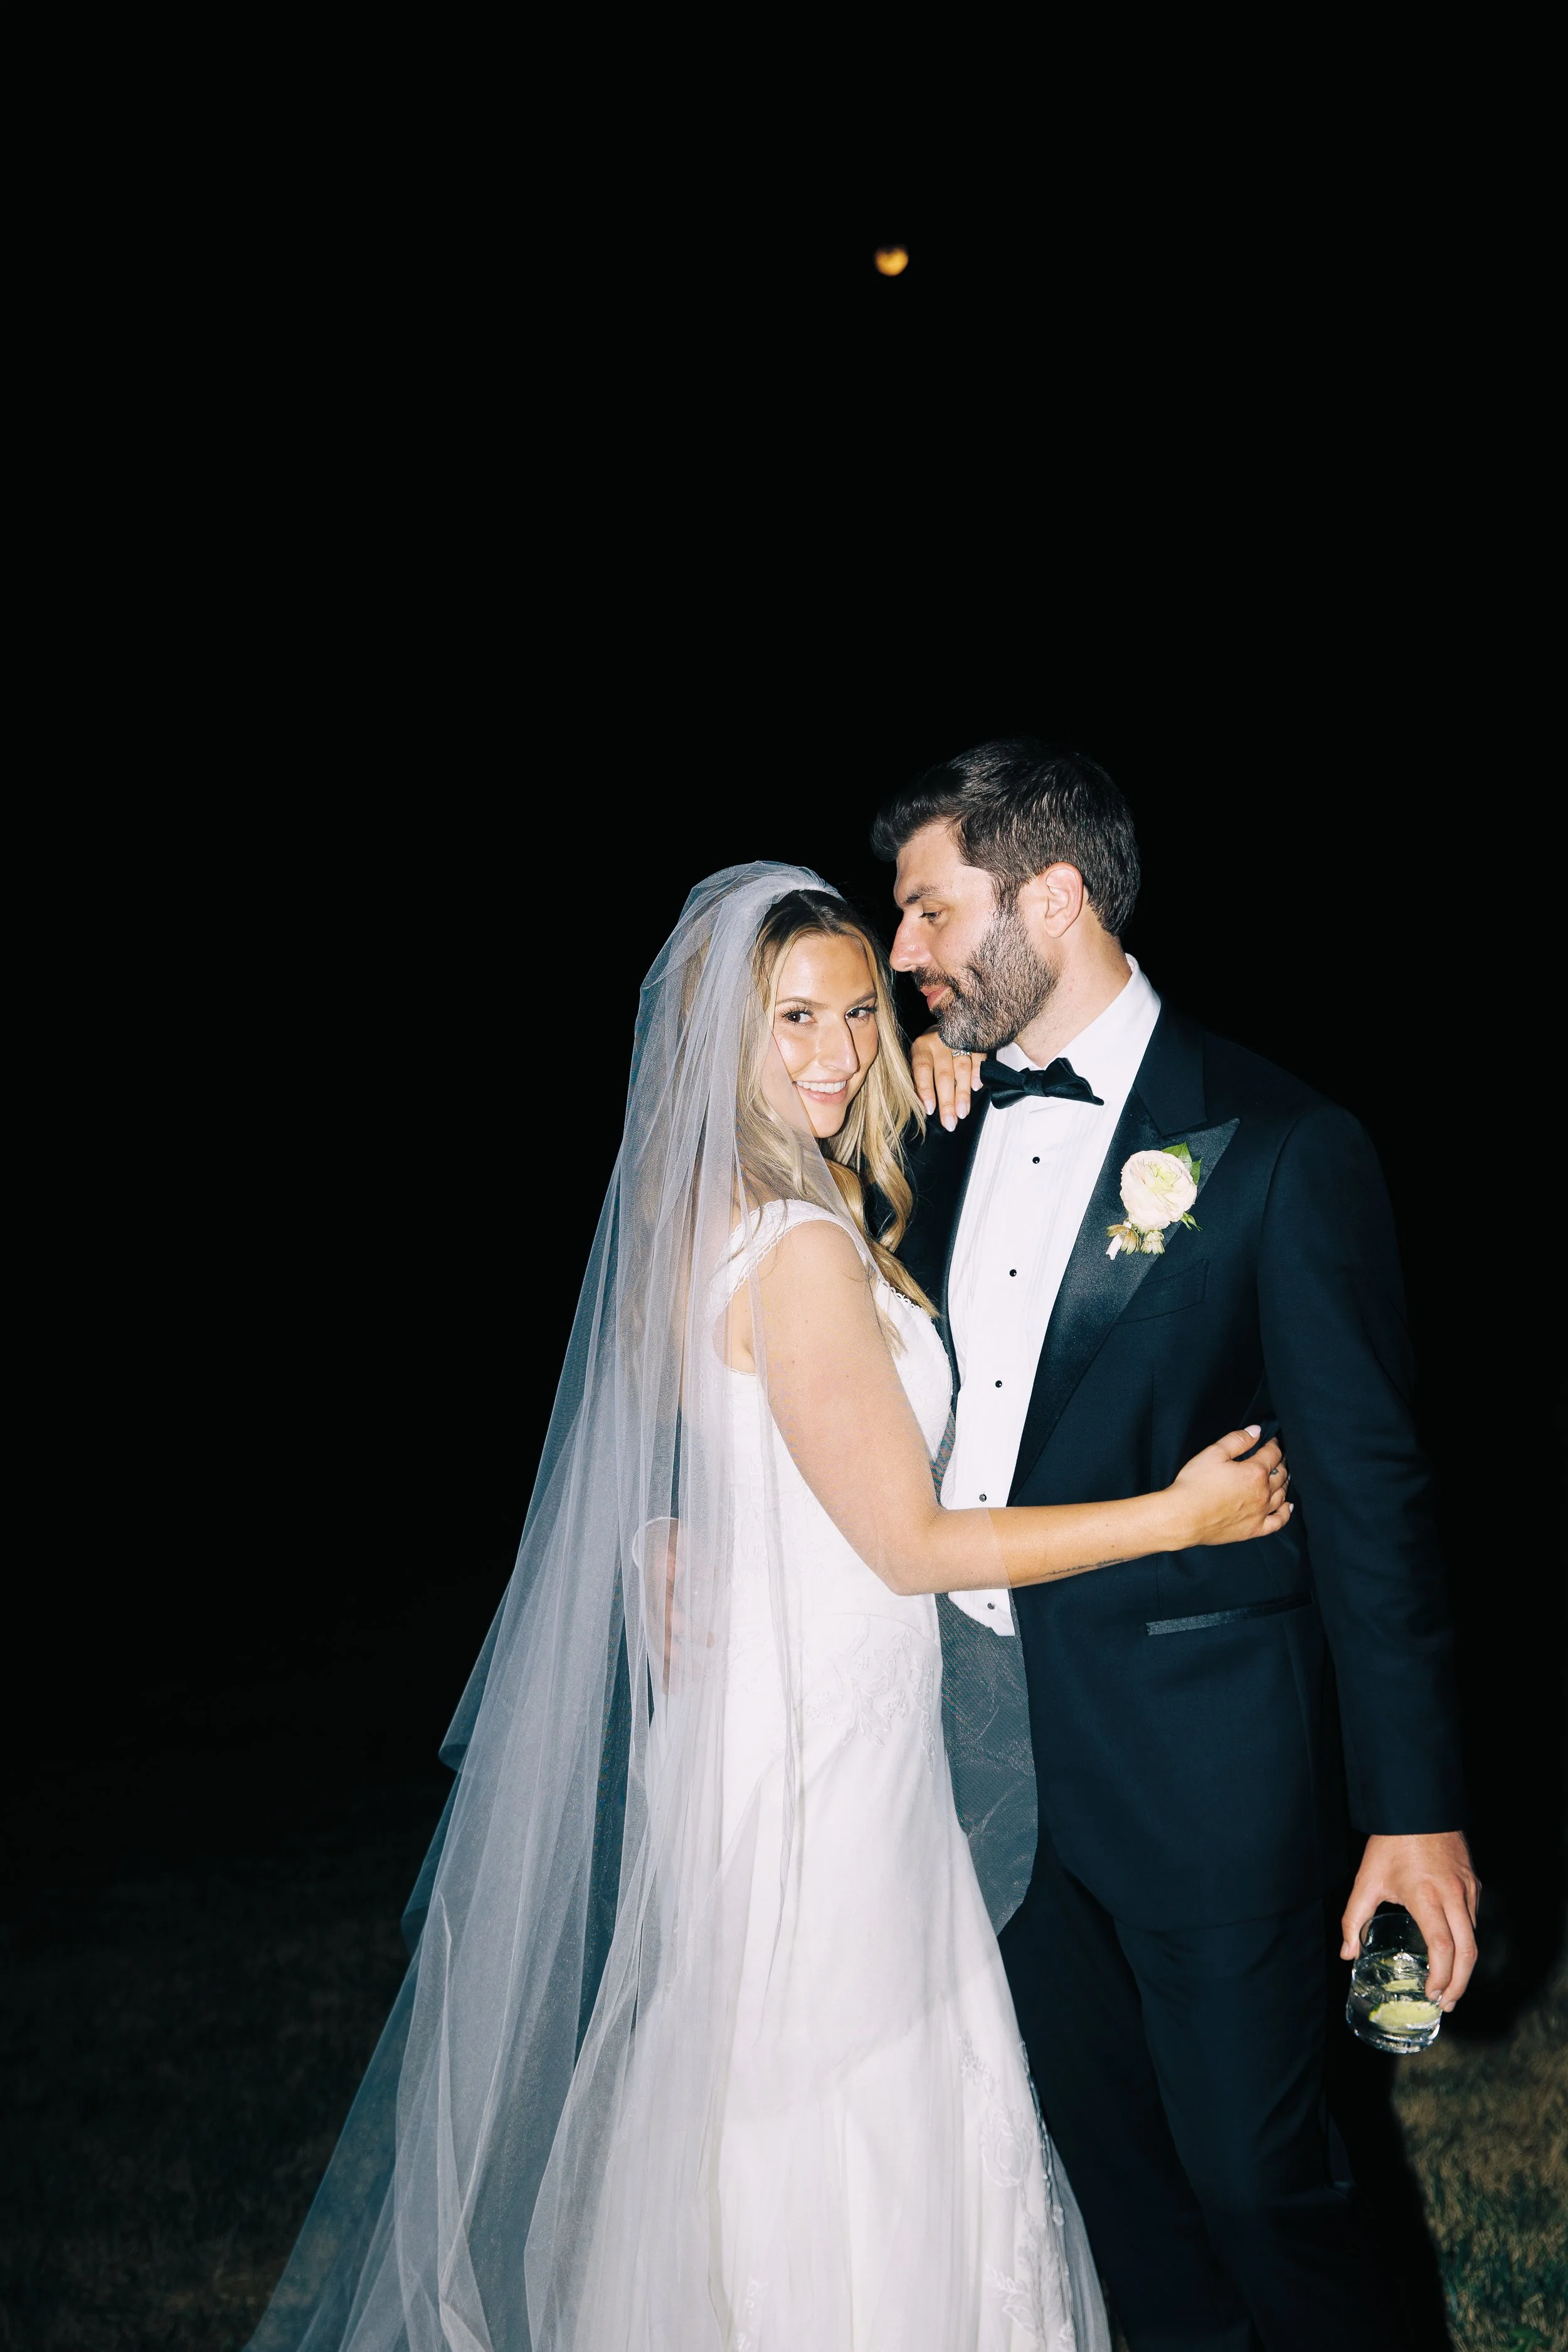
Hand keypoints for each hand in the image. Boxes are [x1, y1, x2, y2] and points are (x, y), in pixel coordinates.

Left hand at [911, 1028, 983, 1129]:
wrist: (949, 1022)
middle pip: (944, 1074)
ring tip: (962, 1113)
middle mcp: (939, 1042)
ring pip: (962, 1069)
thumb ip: (918, 1077)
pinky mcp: (975, 1040)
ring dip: (963, 1093)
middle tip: (950, 1122)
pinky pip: (978, 1057)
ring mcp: (959, 1040)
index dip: (926, 1090)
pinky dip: (978, 1073)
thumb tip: (919, 1103)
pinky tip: (976, 1087)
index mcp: (922, 1047)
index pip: (923, 1070)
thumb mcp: (918, 1058)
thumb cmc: (931, 1048)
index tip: (930, 1110)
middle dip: (947, 1101)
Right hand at [1168, 1426, 1291, 1547]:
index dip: (1274, 1445)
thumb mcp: (1213, 1454)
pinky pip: (1278, 1521)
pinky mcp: (1254, 1529)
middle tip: (1278, 1457)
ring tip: (1283, 1476)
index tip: (1272, 1441)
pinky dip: (1286, 1512)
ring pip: (1282, 1495)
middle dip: (1281, 1463)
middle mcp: (1263, 1493)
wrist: (1184, 1517)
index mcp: (1254, 1472)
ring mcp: (1260, 1513)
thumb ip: (1237, 1440)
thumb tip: (1256, 1431)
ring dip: (1284, 1483)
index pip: (1272, 1454)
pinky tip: (1287, 1506)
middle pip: (1280, 1474)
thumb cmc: (1195, 1485)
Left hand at [1341, 1832, 1479, 2008]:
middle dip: (1459, 1983)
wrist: (1418, 1806)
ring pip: (1474, 1937)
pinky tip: (1453, 1953)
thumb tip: (1348, 1953)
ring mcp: (1468, 1890)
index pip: (1443, 1947)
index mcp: (1426, 1896)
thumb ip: (1354, 1919)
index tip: (1432, 1994)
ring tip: (1449, 1986)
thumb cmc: (1391, 1843)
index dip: (1441, 1976)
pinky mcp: (1474, 1884)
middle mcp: (1453, 1896)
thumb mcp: (1367, 1880)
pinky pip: (1474, 1921)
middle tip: (1446, 2003)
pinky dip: (1467, 1943)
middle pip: (1468, 1951)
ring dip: (1465, 1966)